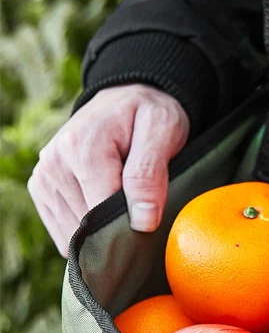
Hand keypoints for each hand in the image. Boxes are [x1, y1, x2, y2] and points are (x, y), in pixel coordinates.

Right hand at [28, 84, 189, 256]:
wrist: (127, 99)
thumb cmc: (149, 114)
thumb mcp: (162, 131)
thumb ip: (150, 174)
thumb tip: (142, 221)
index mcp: (81, 149)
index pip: (103, 213)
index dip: (131, 226)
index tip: (152, 220)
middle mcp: (54, 163)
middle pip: (88, 225)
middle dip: (117, 230)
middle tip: (143, 212)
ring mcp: (44, 177)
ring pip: (74, 233)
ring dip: (101, 232)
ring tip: (124, 207)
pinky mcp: (42, 188)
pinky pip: (62, 231)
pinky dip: (86, 233)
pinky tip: (105, 216)